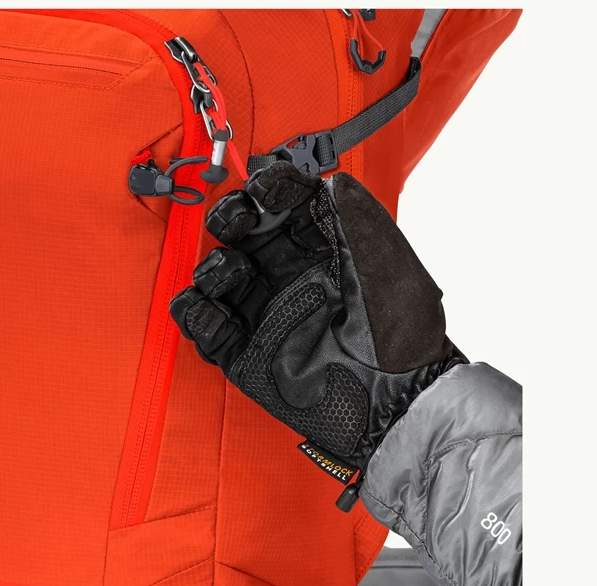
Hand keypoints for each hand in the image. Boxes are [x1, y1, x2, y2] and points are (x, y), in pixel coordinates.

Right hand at [170, 162, 465, 508]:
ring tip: (232, 274)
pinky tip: (212, 312)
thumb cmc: (400, 325)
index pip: (281, 206)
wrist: (394, 397)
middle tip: (236, 223)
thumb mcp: (381, 252)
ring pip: (215, 278)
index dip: (266, 189)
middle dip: (230, 219)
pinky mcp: (246, 353)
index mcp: (320, 249)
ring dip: (212, 268)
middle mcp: (289, 277)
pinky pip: (206, 328)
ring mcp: (266, 314)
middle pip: (240, 236)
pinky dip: (196, 316)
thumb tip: (319, 178)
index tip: (261, 189)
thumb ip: (348, 206)